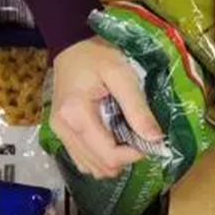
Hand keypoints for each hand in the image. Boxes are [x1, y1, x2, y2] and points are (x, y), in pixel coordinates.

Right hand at [50, 37, 163, 178]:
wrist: (71, 45)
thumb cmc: (97, 55)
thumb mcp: (122, 75)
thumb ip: (138, 108)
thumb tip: (156, 139)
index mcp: (76, 115)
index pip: (109, 155)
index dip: (134, 155)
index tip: (148, 140)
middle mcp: (63, 129)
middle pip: (100, 167)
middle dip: (125, 159)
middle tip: (138, 138)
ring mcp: (59, 134)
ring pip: (91, 168)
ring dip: (113, 161)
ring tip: (125, 138)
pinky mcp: (60, 134)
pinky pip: (83, 160)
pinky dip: (100, 158)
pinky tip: (111, 141)